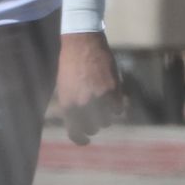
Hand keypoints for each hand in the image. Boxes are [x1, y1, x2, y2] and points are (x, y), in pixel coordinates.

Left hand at [57, 30, 123, 144]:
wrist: (82, 43)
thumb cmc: (70, 65)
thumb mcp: (64, 88)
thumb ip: (72, 107)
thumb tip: (80, 124)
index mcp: (68, 105)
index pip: (75, 133)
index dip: (81, 140)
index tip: (86, 141)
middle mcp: (83, 104)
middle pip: (94, 128)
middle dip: (94, 124)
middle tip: (95, 116)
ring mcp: (99, 98)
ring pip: (108, 121)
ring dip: (106, 115)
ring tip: (103, 102)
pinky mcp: (113, 90)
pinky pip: (119, 110)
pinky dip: (117, 106)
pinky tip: (113, 97)